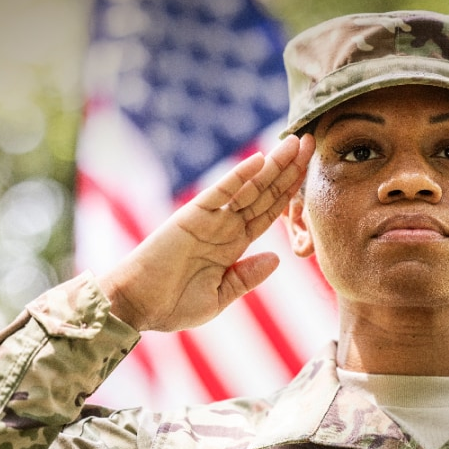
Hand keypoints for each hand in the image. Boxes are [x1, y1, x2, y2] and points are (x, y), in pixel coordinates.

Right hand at [98, 134, 313, 331]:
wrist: (137, 305)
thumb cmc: (173, 305)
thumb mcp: (220, 296)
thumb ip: (247, 277)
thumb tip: (277, 259)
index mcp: (234, 245)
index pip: (269, 213)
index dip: (291, 192)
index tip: (311, 172)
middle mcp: (225, 227)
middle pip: (264, 193)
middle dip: (288, 170)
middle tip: (311, 143)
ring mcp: (210, 219)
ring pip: (247, 188)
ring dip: (272, 166)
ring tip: (293, 144)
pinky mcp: (191, 216)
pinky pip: (219, 193)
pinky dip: (238, 176)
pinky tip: (259, 160)